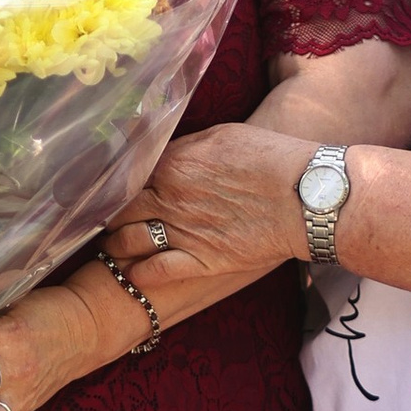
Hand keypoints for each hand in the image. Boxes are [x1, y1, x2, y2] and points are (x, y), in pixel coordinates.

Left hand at [104, 124, 309, 290]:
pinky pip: (156, 272)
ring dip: (117, 246)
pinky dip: (140, 274)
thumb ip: (184, 147)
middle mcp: (169, 199)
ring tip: (115, 247)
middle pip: (118, 211)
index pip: (123, 176)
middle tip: (105, 220)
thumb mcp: (222, 136)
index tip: (105, 189)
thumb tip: (161, 152)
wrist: (306, 196)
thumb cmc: (270, 159)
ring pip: (128, 243)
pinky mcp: (201, 261)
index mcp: (171, 164)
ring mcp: (183, 233)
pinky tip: (137, 272)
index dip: (112, 185)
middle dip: (108, 216)